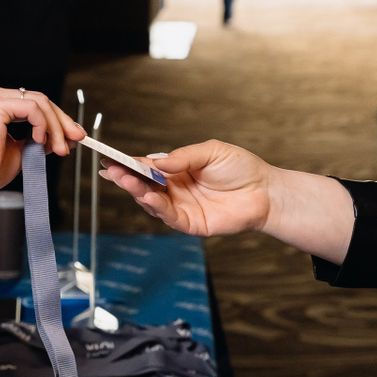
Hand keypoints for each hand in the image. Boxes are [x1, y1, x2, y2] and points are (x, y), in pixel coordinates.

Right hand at [0, 85, 82, 200]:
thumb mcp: (21, 152)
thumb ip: (40, 140)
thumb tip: (66, 137)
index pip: (35, 104)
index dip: (58, 119)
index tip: (73, 137)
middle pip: (40, 100)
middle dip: (62, 121)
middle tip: (76, 140)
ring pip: (40, 102)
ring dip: (56, 127)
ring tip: (59, 149)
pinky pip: (32, 107)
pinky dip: (43, 124)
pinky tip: (40, 141)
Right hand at [101, 140, 272, 237]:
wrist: (265, 191)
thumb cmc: (241, 168)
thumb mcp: (210, 152)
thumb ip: (183, 157)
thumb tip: (155, 161)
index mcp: (177, 171)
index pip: (147, 168)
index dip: (129, 165)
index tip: (110, 160)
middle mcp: (176, 190)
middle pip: (145, 186)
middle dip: (128, 179)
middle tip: (113, 172)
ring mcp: (182, 208)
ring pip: (153, 203)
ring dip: (138, 193)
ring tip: (128, 182)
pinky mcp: (192, 224)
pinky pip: (170, 217)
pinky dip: (158, 208)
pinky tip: (150, 197)